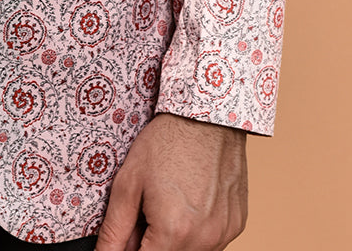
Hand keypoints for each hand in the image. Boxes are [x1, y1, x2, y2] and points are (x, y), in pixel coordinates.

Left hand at [95, 113, 247, 250]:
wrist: (207, 114)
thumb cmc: (166, 142)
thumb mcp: (128, 183)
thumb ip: (114, 230)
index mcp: (173, 233)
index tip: (130, 236)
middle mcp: (204, 240)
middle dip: (153, 243)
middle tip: (147, 213)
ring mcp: (224, 234)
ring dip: (175, 241)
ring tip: (169, 205)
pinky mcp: (237, 224)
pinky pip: (213, 242)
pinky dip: (197, 232)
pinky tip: (190, 202)